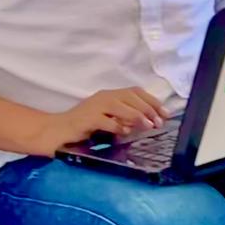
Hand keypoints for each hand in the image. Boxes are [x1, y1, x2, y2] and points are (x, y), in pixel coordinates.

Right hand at [36, 88, 168, 155]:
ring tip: (149, 126)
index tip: (165, 113)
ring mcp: (95, 106)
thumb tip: (147, 121)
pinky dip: (117, 126)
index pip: (135, 92)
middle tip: (159, 121)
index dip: (152, 101)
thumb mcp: (108, 120)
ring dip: (137, 116)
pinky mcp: (87, 118)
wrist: (58, 131)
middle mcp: (104, 96)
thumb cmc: (84, 127)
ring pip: (120, 106)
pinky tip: (124, 132)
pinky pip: (106, 120)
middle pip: (131, 97)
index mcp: (109, 95)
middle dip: (148, 108)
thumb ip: (125, 118)